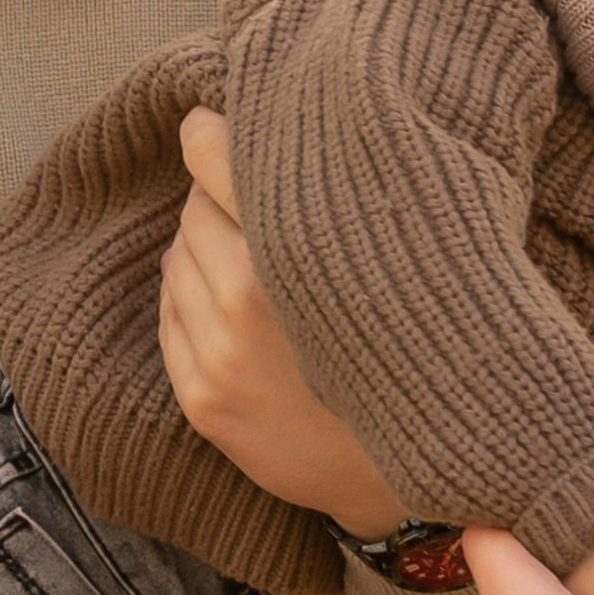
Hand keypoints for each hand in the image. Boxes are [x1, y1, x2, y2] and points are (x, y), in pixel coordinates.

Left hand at [158, 108, 399, 542]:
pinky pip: (169, 315)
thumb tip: (272, 127)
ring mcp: (219, 354)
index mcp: (303, 249)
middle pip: (193, 208)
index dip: (210, 132)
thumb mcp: (400, 258)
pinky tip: (232, 307)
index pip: (214, 158)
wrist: (424, 470)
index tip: (210, 123)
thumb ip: (340, 197)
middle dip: (218, 201)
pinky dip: (191, 298)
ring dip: (202, 250)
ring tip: (252, 263)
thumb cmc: (422, 345)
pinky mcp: (202, 399)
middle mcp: (249, 296)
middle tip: (258, 211)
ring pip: (176, 259)